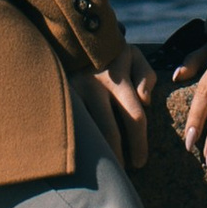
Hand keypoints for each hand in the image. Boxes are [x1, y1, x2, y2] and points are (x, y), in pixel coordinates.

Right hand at [79, 40, 158, 173]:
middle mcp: (94, 85)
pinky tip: (85, 158)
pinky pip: (73, 127)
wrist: (70, 35)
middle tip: (125, 172)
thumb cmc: (109, 52)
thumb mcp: (132, 55)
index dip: (139, 144)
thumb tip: (146, 101)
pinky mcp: (59, 97)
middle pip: (110, 132)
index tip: (141, 162)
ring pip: (89, 133)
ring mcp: (73, 91)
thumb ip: (147, 76)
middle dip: (120, 157)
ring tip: (106, 172)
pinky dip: (81, 145)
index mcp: (117, 77)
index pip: (134, 116)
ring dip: (99, 156)